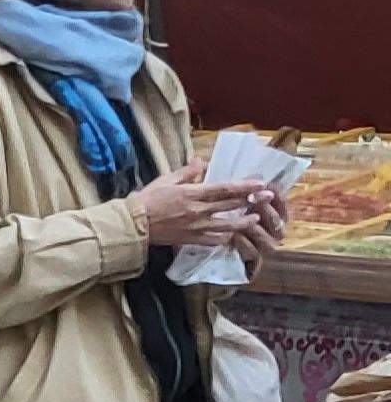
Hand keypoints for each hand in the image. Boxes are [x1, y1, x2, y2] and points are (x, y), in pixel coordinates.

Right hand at [130, 162, 271, 249]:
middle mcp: (198, 211)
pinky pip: (213, 240)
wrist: (133, 225)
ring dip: (244, 221)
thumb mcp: (166, 180)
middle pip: (231, 206)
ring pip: (227, 225)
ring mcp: (196, 227)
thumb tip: (202, 161)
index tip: (260, 183)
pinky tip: (231, 235)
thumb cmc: (147, 200)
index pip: (224, 189)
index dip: (244, 186)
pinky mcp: (191, 239)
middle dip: (251, 200)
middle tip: (268, 197)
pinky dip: (225, 237)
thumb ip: (187, 172)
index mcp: (192, 194)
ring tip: (255, 218)